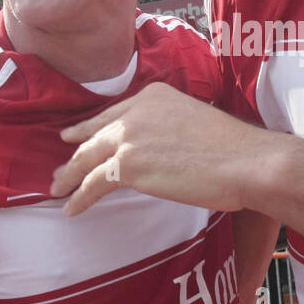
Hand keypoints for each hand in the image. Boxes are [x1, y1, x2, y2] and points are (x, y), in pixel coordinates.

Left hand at [51, 83, 266, 215]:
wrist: (246, 161)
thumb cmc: (235, 149)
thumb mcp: (195, 122)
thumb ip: (170, 128)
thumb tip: (162, 150)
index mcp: (155, 95)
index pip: (114, 113)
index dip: (92, 128)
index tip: (77, 137)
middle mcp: (137, 110)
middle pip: (95, 133)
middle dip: (74, 152)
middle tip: (60, 166)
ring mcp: (130, 137)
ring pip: (87, 158)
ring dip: (69, 177)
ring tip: (57, 190)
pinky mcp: (128, 165)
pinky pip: (93, 184)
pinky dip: (79, 198)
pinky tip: (72, 208)